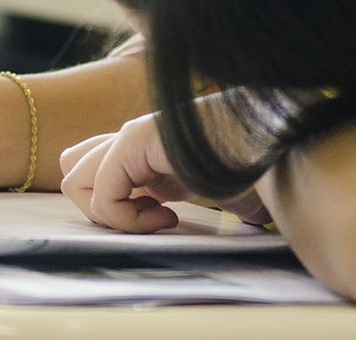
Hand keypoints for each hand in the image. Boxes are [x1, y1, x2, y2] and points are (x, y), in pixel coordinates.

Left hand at [60, 112, 270, 232]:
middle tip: (151, 219)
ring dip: (114, 218)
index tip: (164, 217)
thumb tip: (168, 211)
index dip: (115, 207)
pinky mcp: (136, 141)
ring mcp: (131, 136)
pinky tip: (168, 215)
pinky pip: (102, 195)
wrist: (282, 144)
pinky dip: (127, 220)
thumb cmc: (254, 167)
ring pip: (74, 183)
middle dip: (102, 210)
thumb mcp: (205, 191)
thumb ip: (170, 193)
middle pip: (73, 172)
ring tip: (160, 217)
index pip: (89, 168)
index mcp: (144, 148)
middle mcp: (131, 139)